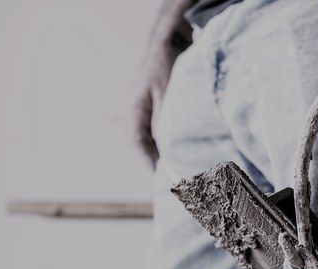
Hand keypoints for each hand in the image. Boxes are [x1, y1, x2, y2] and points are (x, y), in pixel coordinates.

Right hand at [134, 17, 190, 169]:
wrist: (169, 41)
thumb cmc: (166, 65)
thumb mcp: (166, 93)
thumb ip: (165, 118)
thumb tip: (168, 145)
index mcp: (135, 110)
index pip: (137, 142)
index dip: (147, 160)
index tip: (158, 176)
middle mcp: (138, 111)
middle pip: (144, 143)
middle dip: (156, 160)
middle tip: (171, 178)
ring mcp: (147, 109)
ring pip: (153, 137)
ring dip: (163, 152)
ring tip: (178, 169)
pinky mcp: (159, 106)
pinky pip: (161, 129)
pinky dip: (169, 141)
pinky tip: (182, 150)